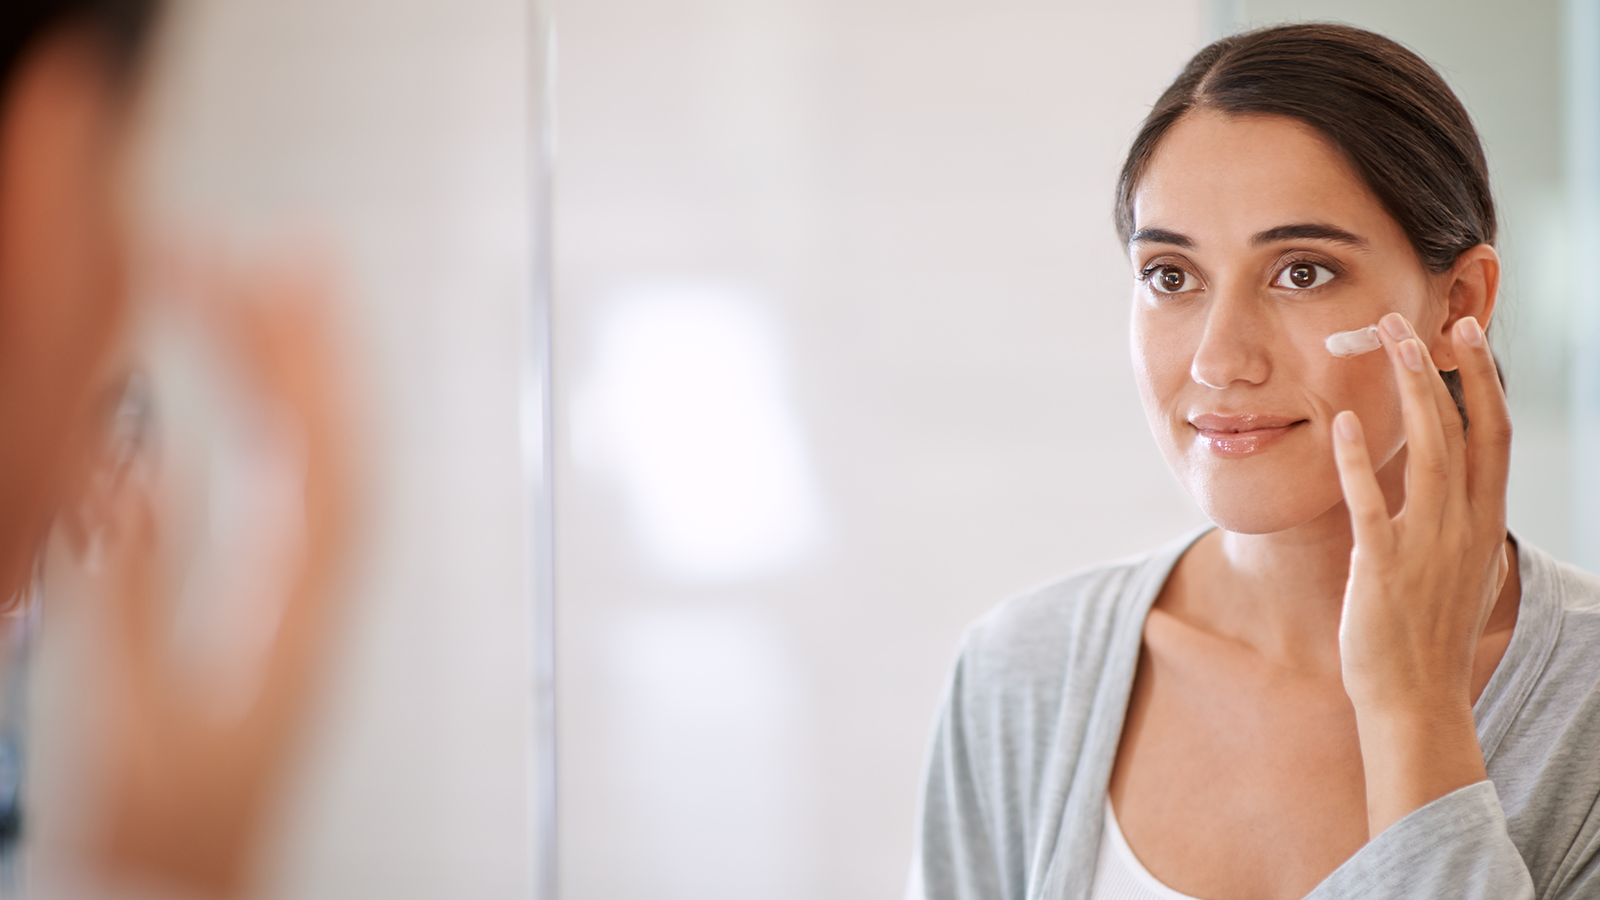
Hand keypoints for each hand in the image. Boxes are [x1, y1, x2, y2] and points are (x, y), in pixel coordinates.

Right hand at [71, 252, 354, 896]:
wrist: (186, 893)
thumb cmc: (168, 828)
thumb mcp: (131, 708)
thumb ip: (136, 588)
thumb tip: (144, 468)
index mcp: (297, 613)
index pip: (317, 459)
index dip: (299, 362)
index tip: (269, 281)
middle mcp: (318, 596)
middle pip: (334, 446)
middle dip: (313, 346)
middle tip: (286, 255)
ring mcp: (303, 601)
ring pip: (323, 468)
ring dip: (302, 382)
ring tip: (274, 299)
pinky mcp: (277, 612)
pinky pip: (296, 500)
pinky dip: (280, 434)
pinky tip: (252, 404)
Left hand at [1329, 311, 1511, 837]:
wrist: (1416, 700)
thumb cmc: (1426, 632)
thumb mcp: (1454, 567)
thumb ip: (1453, 520)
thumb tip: (1449, 482)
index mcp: (1482, 523)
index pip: (1494, 435)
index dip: (1484, 380)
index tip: (1468, 334)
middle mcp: (1464, 526)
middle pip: (1464, 429)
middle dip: (1444, 369)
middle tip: (1417, 319)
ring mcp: (1427, 545)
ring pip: (1428, 453)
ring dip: (1408, 393)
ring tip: (1387, 345)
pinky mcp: (1384, 567)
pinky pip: (1372, 503)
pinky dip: (1359, 460)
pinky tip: (1344, 422)